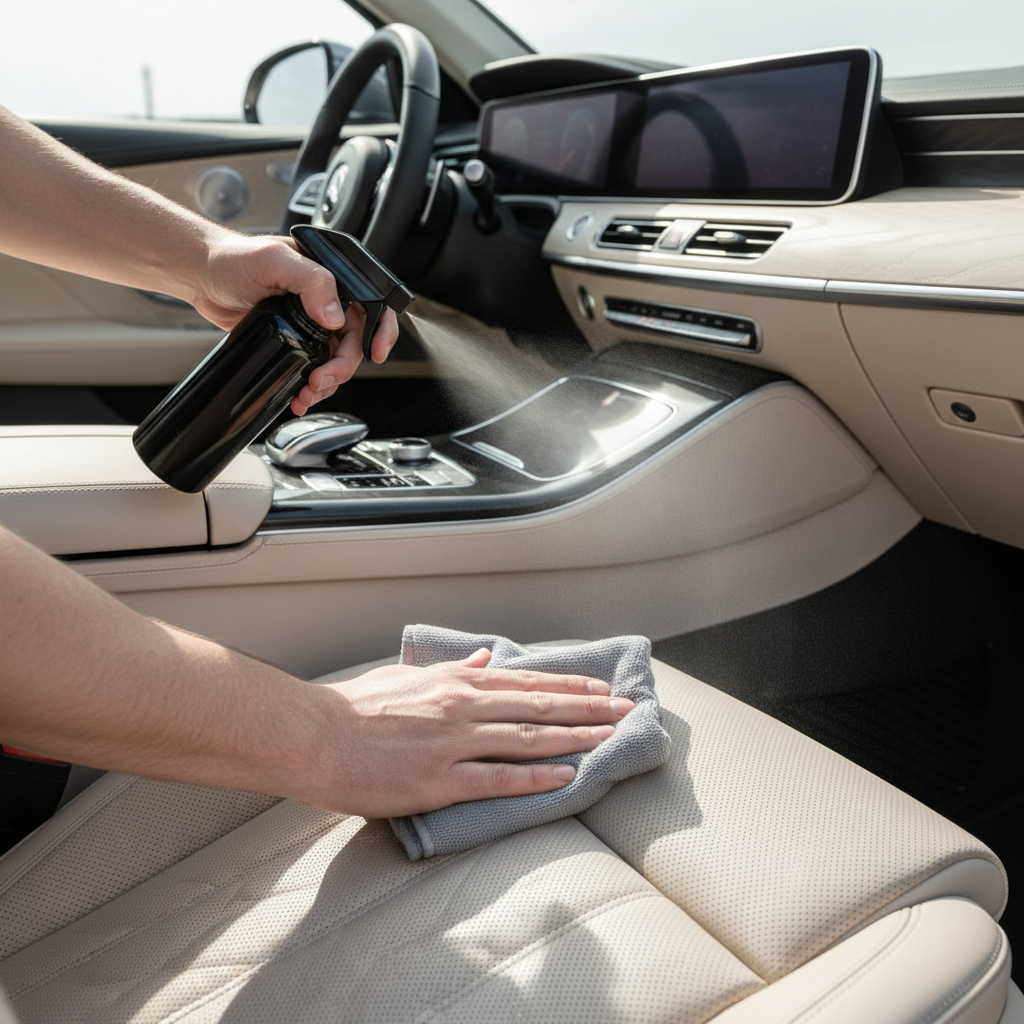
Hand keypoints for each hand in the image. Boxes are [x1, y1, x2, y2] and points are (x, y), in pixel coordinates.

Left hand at [193, 231, 398, 415]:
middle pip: (355, 342)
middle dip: (342, 367)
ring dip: (328, 382)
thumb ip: (311, 281)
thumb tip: (335, 316)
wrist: (201, 276)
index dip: (381, 331)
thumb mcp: (275, 261)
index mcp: (332, 277)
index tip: (376, 354)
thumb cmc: (233, 257)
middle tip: (322, 379)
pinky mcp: (295, 341)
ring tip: (308, 393)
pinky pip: (314, 367)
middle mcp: (327, 300)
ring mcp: (312, 323)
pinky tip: (300, 394)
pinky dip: (310, 385)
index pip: (371, 305)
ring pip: (336, 360)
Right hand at [310, 649, 633, 818]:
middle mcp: (463, 707)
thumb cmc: (358, 707)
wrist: (314, 735)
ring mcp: (453, 744)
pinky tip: (565, 776)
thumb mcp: (410, 675)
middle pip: (539, 705)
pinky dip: (535, 777)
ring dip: (575, 737)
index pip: (526, 681)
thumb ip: (455, 670)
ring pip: (528, 737)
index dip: (569, 684)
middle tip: (627, 710)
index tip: (601, 687)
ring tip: (610, 738)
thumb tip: (488, 658)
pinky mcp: (439, 780)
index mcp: (456, 682)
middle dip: (588, 708)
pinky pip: (498, 779)